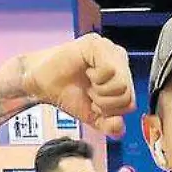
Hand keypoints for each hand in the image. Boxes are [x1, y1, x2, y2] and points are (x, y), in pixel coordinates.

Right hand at [18, 33, 135, 137]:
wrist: (41, 84)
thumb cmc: (68, 93)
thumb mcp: (92, 117)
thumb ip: (109, 126)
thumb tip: (119, 127)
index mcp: (123, 77)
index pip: (130, 103)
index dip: (110, 110)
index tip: (93, 102)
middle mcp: (120, 61)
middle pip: (127, 94)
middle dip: (104, 102)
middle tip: (89, 92)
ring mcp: (110, 51)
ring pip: (122, 84)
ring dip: (99, 90)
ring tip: (87, 82)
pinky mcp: (99, 44)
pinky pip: (110, 70)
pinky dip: (96, 77)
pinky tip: (86, 71)